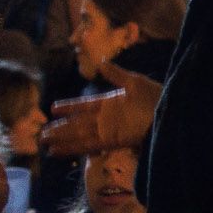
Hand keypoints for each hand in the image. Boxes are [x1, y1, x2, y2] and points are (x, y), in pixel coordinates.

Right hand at [42, 67, 161, 156]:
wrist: (170, 112)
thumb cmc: (156, 96)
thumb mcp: (134, 82)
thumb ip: (116, 74)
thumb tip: (101, 61)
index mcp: (110, 103)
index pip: (84, 105)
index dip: (69, 107)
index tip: (52, 108)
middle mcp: (106, 118)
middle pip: (78, 123)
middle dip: (60, 128)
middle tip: (42, 132)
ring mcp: (108, 130)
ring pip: (79, 135)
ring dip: (62, 139)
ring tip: (44, 142)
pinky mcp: (112, 141)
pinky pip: (88, 145)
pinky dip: (72, 148)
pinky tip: (58, 151)